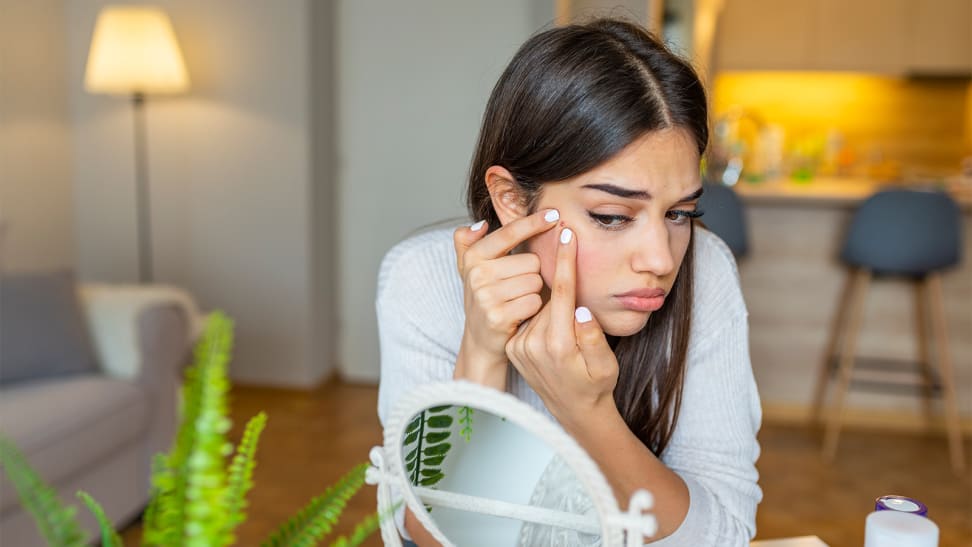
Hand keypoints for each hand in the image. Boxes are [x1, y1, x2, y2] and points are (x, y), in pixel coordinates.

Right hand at [452, 210, 560, 386]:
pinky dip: (534, 308)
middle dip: (533, 273)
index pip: (508, 233)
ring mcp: (486, 296)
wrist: (480, 339)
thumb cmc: (485, 297)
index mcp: (474, 257)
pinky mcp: (498, 316)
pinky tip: (522, 313)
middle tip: (519, 286)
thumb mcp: (470, 268)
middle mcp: (477, 275)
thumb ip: (467, 242)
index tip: (554, 214)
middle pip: (531, 261)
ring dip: (535, 291)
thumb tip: (480, 224)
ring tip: (519, 299)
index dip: (533, 222)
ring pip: (535, 281)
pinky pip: (534, 302)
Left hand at [504, 226, 619, 428]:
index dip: (565, 260)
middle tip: (574, 301)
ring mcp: (519, 346)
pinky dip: (541, 314)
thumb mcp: (605, 366)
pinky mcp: (513, 347)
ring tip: (566, 326)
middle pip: (549, 296)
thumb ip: (594, 337)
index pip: (563, 292)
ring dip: (552, 304)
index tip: (566, 233)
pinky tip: (552, 328)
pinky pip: (529, 318)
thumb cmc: (595, 385)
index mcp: (558, 344)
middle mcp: (533, 344)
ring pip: (538, 306)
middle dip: (561, 286)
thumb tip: (581, 308)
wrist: (573, 410)